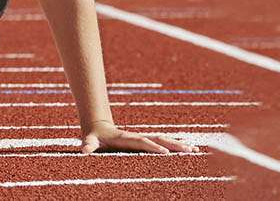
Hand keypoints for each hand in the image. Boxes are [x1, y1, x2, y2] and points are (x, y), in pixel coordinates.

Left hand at [79, 121, 196, 153]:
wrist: (99, 128)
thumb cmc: (94, 138)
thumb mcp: (89, 141)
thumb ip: (87, 145)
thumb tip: (84, 150)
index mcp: (127, 139)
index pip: (142, 143)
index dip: (152, 147)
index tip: (164, 152)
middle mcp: (139, 137)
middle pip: (159, 139)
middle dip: (173, 144)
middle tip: (189, 150)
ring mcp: (144, 138)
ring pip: (165, 140)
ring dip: (179, 144)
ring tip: (196, 150)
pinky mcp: (147, 141)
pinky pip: (164, 142)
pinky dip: (177, 145)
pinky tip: (191, 149)